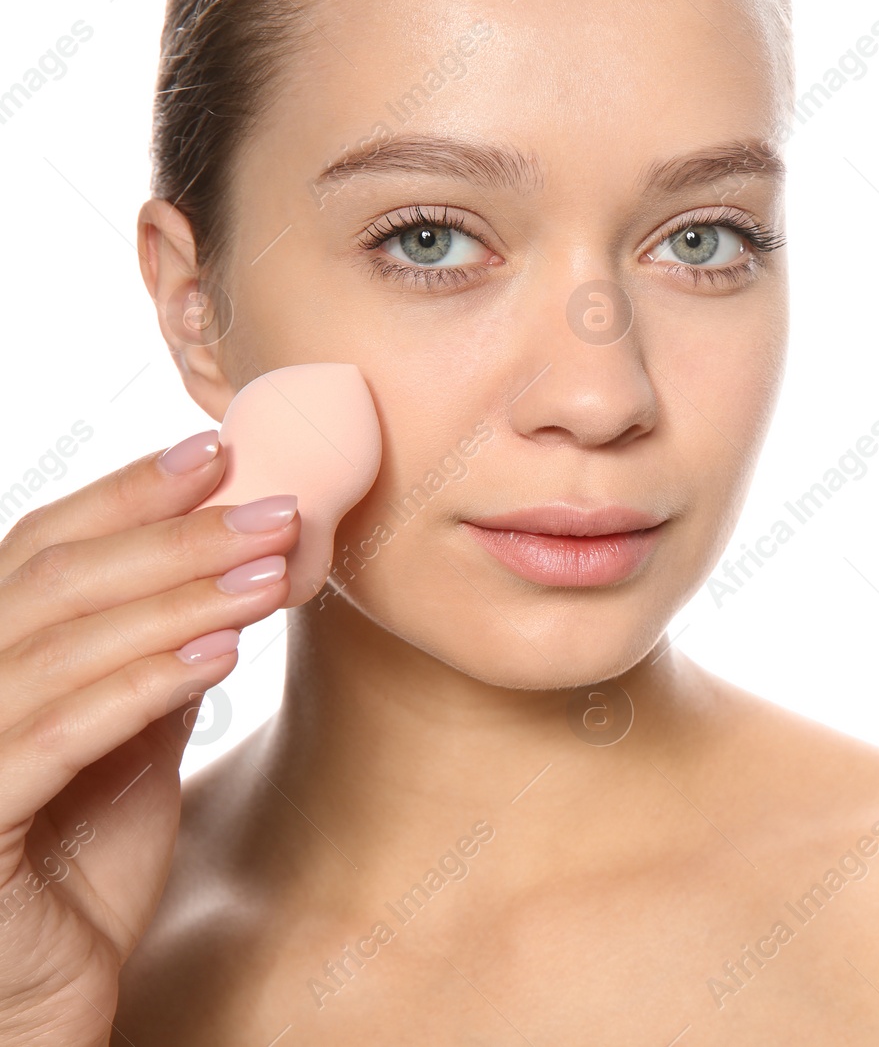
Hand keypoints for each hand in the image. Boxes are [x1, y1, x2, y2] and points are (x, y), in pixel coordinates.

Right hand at [0, 430, 296, 1044]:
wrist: (43, 994)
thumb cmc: (80, 865)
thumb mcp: (129, 742)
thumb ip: (151, 662)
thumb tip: (228, 573)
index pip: (42, 547)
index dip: (125, 493)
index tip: (216, 450)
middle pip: (54, 580)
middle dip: (172, 534)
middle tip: (272, 505)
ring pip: (62, 643)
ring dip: (176, 597)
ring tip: (269, 566)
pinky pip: (60, 732)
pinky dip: (143, 682)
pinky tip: (222, 653)